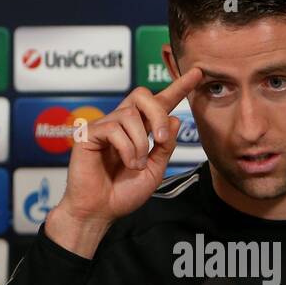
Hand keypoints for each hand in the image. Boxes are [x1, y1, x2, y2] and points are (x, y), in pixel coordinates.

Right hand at [45, 65, 202, 256]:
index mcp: (139, 130)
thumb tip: (174, 118)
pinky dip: (126, 148)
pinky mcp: (88, 133)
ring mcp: (104, 126)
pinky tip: (126, 163)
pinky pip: (114, 128)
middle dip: (157, 113)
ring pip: (130, 114)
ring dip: (141, 142)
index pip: (160, 103)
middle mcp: (121, 123)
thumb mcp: (156, 169)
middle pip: (142, 95)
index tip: (197, 73)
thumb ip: (166, 145)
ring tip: (136, 164)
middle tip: (161, 139)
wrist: (100, 211)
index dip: (178, 87)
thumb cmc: (123, 192)